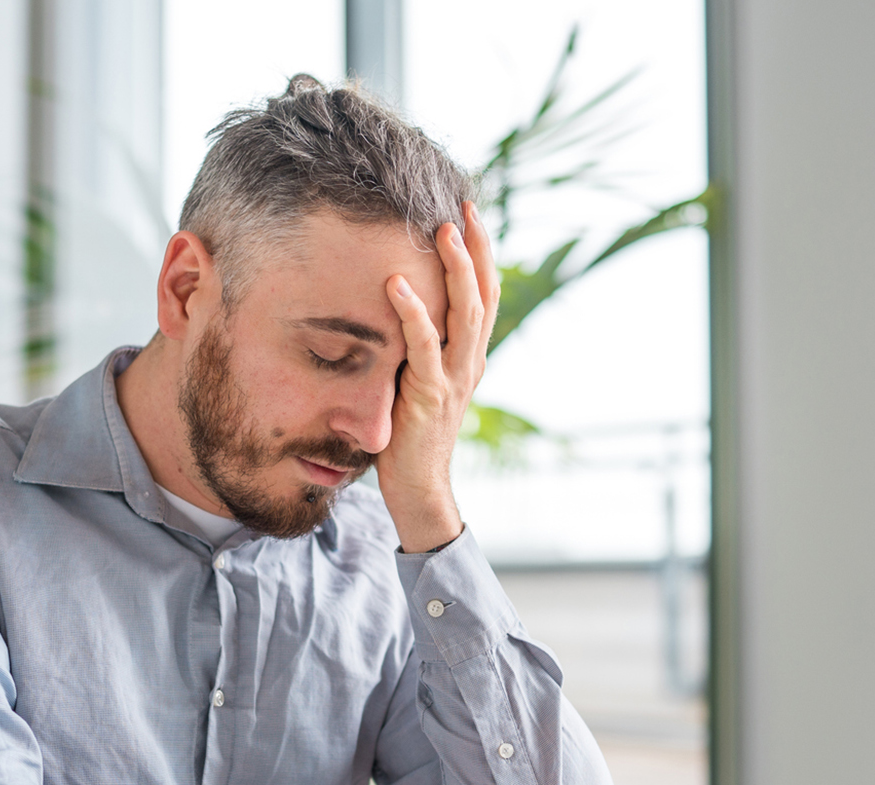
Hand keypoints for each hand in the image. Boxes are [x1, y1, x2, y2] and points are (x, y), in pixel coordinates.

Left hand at [377, 201, 500, 553]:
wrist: (418, 488)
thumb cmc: (409, 435)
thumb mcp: (416, 379)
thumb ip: (415, 347)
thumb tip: (390, 304)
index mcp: (469, 357)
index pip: (485, 295)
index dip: (482, 254)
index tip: (470, 212)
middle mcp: (470, 362)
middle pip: (483, 294)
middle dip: (476, 248)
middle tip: (464, 206)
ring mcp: (454, 379)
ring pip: (465, 314)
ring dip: (455, 270)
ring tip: (442, 230)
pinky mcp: (429, 396)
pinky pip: (424, 347)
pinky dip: (412, 314)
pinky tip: (395, 285)